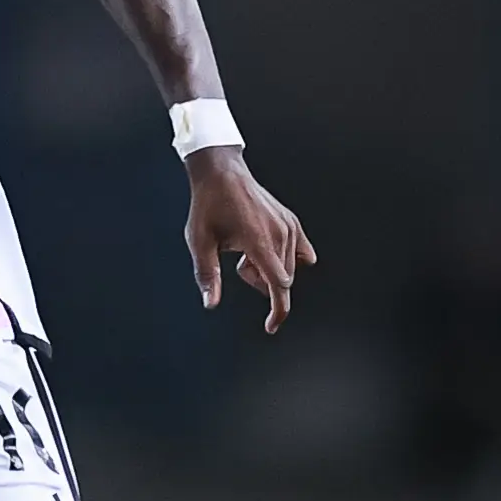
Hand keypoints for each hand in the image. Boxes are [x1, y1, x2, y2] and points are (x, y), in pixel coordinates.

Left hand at [184, 148, 316, 332]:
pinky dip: (284, 259)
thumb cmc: (209, 206)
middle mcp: (281, 234)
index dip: (278, 310)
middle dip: (260, 281)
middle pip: (281, 280)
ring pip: (289, 268)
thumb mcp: (200, 242)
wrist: (222, 174)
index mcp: (260, 241)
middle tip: (238, 263)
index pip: (280, 286)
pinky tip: (267, 250)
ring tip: (245, 250)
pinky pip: (301, 253)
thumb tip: (210, 303)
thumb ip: (207, 275)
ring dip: (268, 269)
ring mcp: (290, 227)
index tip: (271, 326)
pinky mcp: (292, 222)